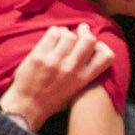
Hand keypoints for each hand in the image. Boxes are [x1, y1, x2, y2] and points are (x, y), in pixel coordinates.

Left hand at [0, 24, 114, 131]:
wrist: (27, 105)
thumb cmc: (52, 99)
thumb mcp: (76, 91)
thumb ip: (86, 74)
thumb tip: (92, 53)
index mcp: (83, 79)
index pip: (106, 56)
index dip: (102, 46)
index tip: (94, 45)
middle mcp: (72, 69)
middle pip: (89, 40)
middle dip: (85, 32)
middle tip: (81, 29)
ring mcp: (55, 61)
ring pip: (69, 35)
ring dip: (66, 33)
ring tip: (62, 36)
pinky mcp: (39, 55)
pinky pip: (53, 33)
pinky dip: (54, 32)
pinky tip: (52, 37)